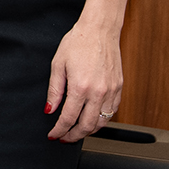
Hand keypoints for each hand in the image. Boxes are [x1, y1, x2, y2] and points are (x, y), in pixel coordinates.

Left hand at [45, 16, 121, 142]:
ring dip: (88, 131)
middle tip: (64, 138)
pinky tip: (92, 120)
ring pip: (102, 122)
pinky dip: (101, 120)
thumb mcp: (57, 65)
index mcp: (80, 87)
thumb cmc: (78, 43)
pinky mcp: (119, 88)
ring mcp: (111, 91)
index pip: (68, 118)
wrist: (99, 30)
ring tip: (76, 131)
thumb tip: (49, 110)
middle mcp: (98, 92)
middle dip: (74, 136)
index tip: (53, 135)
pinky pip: (112, 112)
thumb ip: (54, 90)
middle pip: (87, 126)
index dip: (59, 130)